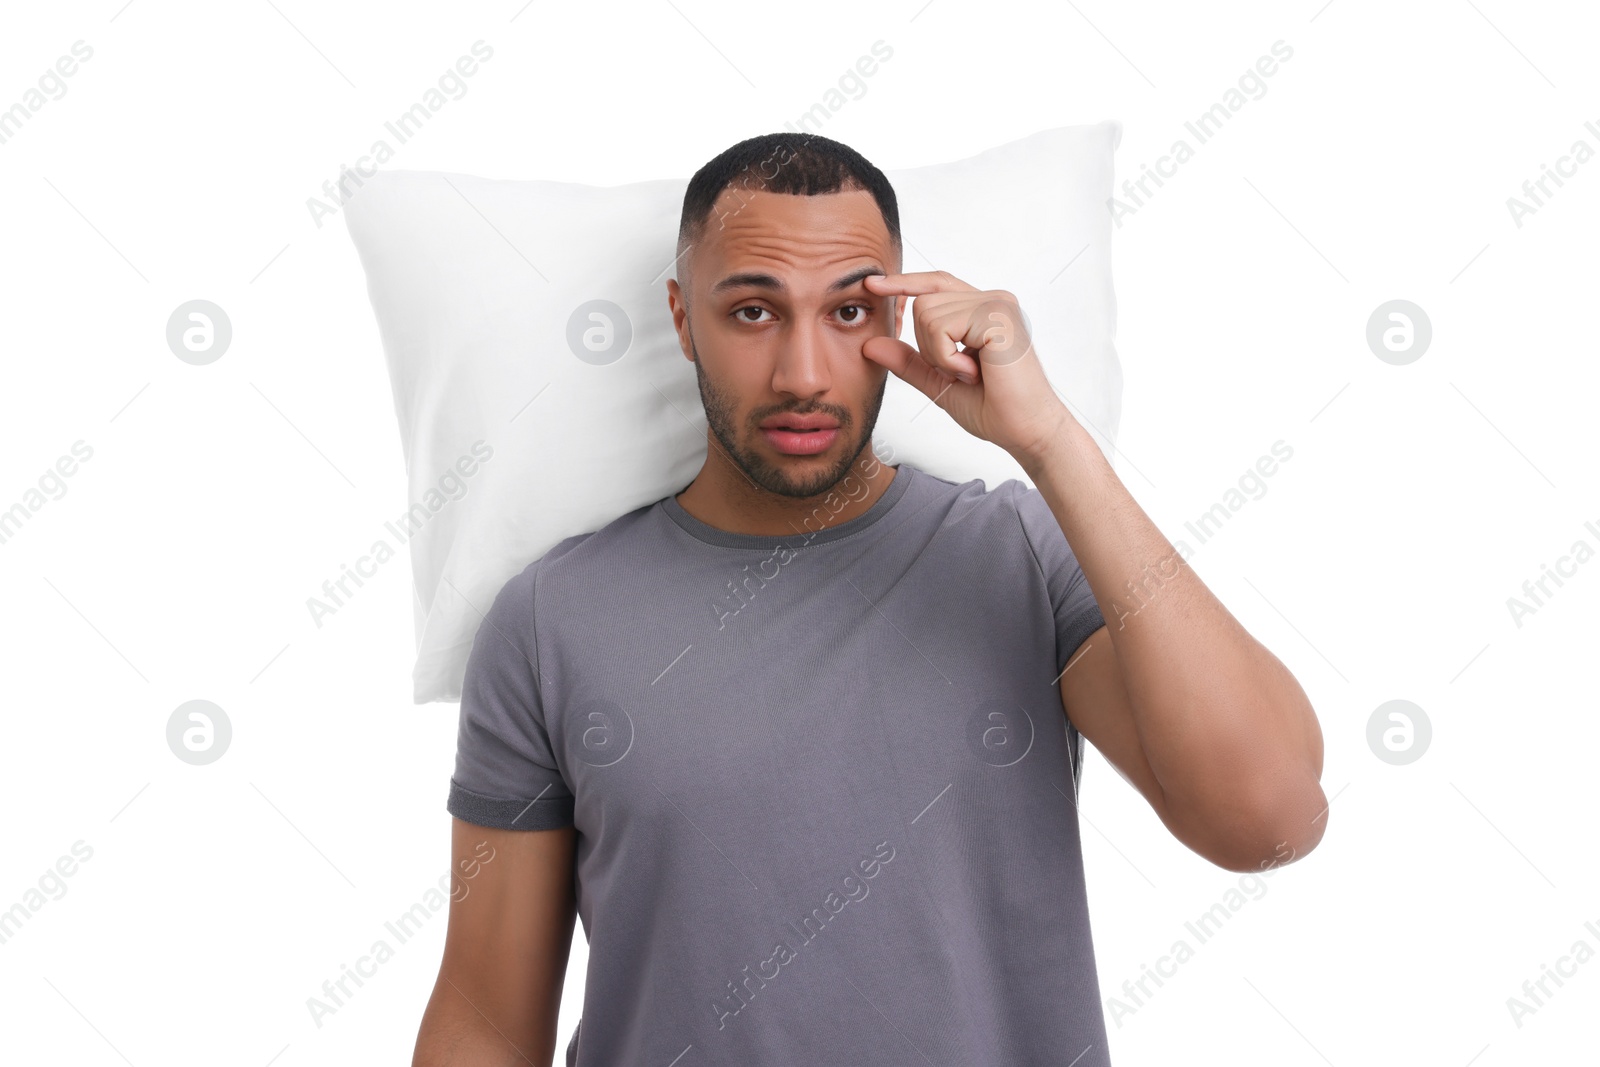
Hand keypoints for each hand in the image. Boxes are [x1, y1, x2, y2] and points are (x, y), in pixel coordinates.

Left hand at [861, 270, 1069, 462]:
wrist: (1025, 430)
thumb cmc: (994, 408)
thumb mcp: (939, 382)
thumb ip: (909, 361)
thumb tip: (871, 344)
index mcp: (983, 310)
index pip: (937, 283)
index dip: (905, 283)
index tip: (873, 284)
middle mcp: (992, 300)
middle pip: (924, 302)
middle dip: (928, 346)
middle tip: (961, 372)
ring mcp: (997, 303)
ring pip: (927, 312)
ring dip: (938, 354)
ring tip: (971, 373)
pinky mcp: (997, 314)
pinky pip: (941, 327)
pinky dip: (947, 358)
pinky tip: (974, 372)